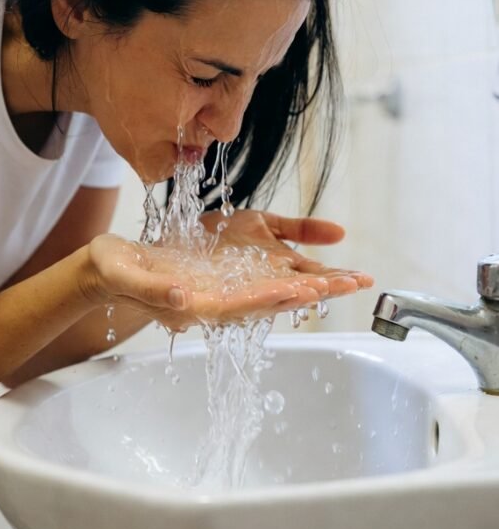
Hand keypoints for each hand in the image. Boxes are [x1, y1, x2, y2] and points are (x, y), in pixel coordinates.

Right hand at [84, 220, 371, 330]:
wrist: (110, 266)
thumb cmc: (113, 273)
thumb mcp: (127, 278)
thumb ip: (155, 291)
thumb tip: (186, 299)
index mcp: (196, 306)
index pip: (241, 308)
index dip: (272, 300)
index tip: (302, 292)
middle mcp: (219, 300)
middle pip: (272, 301)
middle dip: (310, 294)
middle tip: (349, 285)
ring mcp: (225, 285)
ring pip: (277, 286)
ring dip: (314, 282)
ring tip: (351, 278)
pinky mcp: (227, 269)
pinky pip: (265, 268)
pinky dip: (295, 262)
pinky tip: (320, 255)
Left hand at [201, 206, 371, 293]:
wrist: (165, 250)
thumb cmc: (212, 241)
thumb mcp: (262, 225)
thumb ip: (299, 229)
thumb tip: (341, 232)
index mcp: (277, 271)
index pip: (314, 278)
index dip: (339, 279)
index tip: (364, 278)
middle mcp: (263, 288)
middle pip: (300, 292)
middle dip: (326, 289)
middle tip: (353, 285)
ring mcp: (239, 297)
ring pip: (273, 301)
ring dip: (296, 296)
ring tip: (319, 290)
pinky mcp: (211, 303)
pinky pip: (237, 304)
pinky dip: (261, 298)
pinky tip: (282, 290)